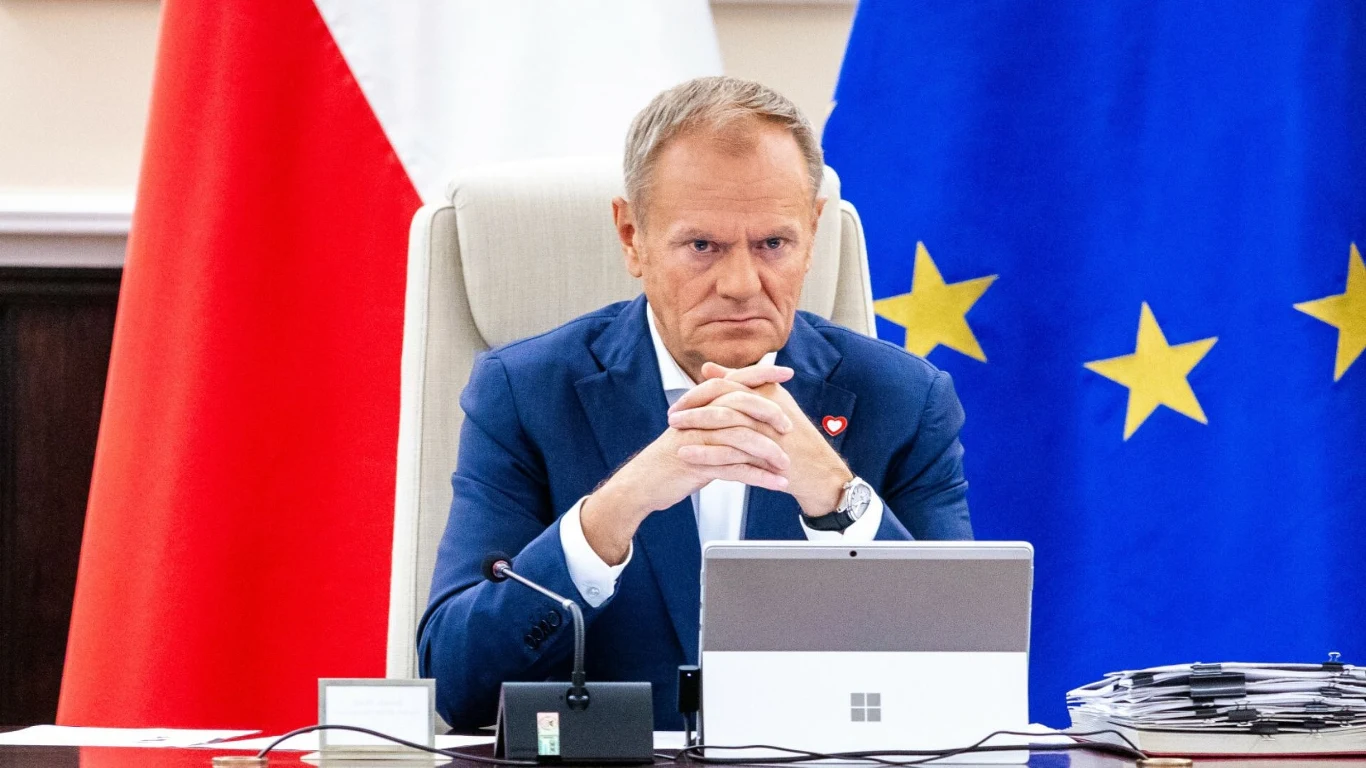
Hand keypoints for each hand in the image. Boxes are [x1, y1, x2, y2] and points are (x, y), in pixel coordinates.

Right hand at [581, 365, 796, 563]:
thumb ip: (718, 414)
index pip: (734, 380)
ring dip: (769, 452)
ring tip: (787, 465)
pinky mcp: (699, 465)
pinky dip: (760, 477)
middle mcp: (699, 417)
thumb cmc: (674, 456)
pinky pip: (736, 469)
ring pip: (741, 438)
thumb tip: (746, 402)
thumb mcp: (695, 429)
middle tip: (789, 427)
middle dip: (770, 413)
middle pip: (740, 405)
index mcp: (701, 405)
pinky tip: (777, 484)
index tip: (786, 373)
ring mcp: (698, 440)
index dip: (761, 374)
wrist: (644, 482)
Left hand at [669, 362, 852, 517]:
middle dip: (691, 409)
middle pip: (718, 400)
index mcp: (763, 392)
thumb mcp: (767, 403)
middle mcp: (762, 407)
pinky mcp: (761, 454)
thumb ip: (737, 383)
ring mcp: (763, 430)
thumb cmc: (791, 436)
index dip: (698, 393)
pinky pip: (727, 452)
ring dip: (693, 429)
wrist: (814, 468)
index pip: (723, 384)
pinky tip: (686, 457)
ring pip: (720, 424)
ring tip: (673, 437)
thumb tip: (707, 367)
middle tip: (672, 417)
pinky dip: (704, 454)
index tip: (680, 403)